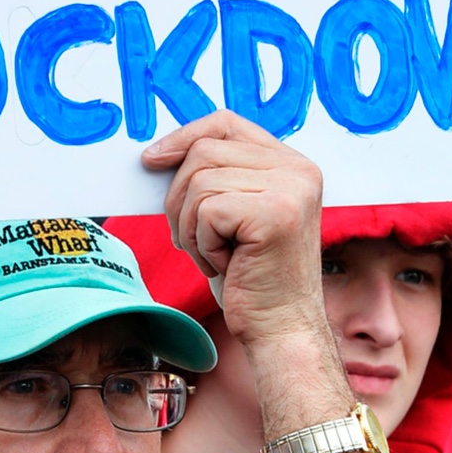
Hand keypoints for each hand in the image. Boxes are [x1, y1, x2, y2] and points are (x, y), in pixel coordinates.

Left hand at [138, 112, 326, 350]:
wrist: (280, 329)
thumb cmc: (251, 278)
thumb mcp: (232, 217)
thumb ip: (216, 178)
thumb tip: (158, 154)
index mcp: (292, 165)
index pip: (226, 124)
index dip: (184, 136)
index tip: (153, 159)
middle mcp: (298, 170)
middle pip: (203, 152)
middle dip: (180, 199)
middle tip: (193, 240)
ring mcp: (291, 189)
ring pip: (199, 182)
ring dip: (191, 228)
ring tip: (215, 256)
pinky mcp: (275, 214)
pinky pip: (207, 211)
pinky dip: (203, 244)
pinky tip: (225, 265)